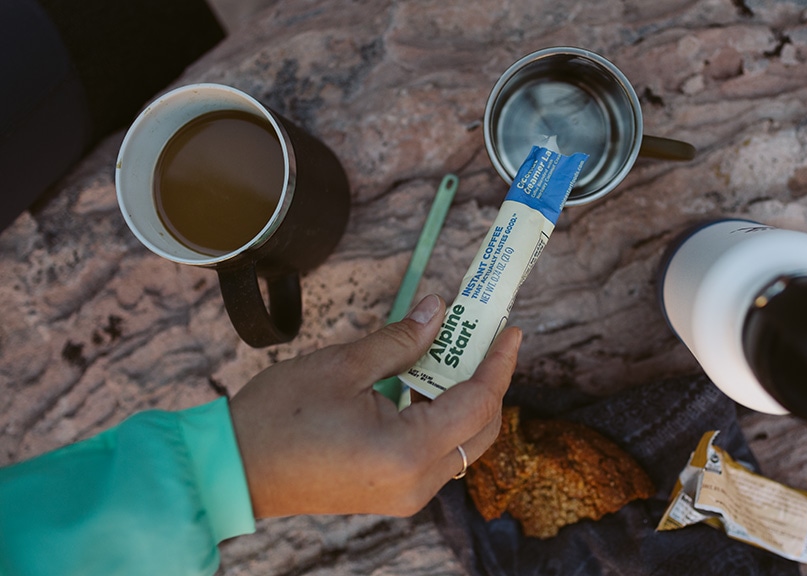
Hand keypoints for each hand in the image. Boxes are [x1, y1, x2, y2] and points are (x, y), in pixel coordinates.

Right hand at [228, 294, 521, 517]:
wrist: (236, 468)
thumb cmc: (279, 417)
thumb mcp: (344, 365)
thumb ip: (402, 340)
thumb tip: (439, 311)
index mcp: (407, 452)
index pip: (478, 403)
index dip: (498, 363)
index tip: (510, 330)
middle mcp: (416, 483)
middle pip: (480, 429)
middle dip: (487, 379)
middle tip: (484, 335)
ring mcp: (405, 495)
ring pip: (462, 443)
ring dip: (464, 397)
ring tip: (455, 351)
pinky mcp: (392, 493)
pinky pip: (437, 454)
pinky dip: (441, 417)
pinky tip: (427, 382)